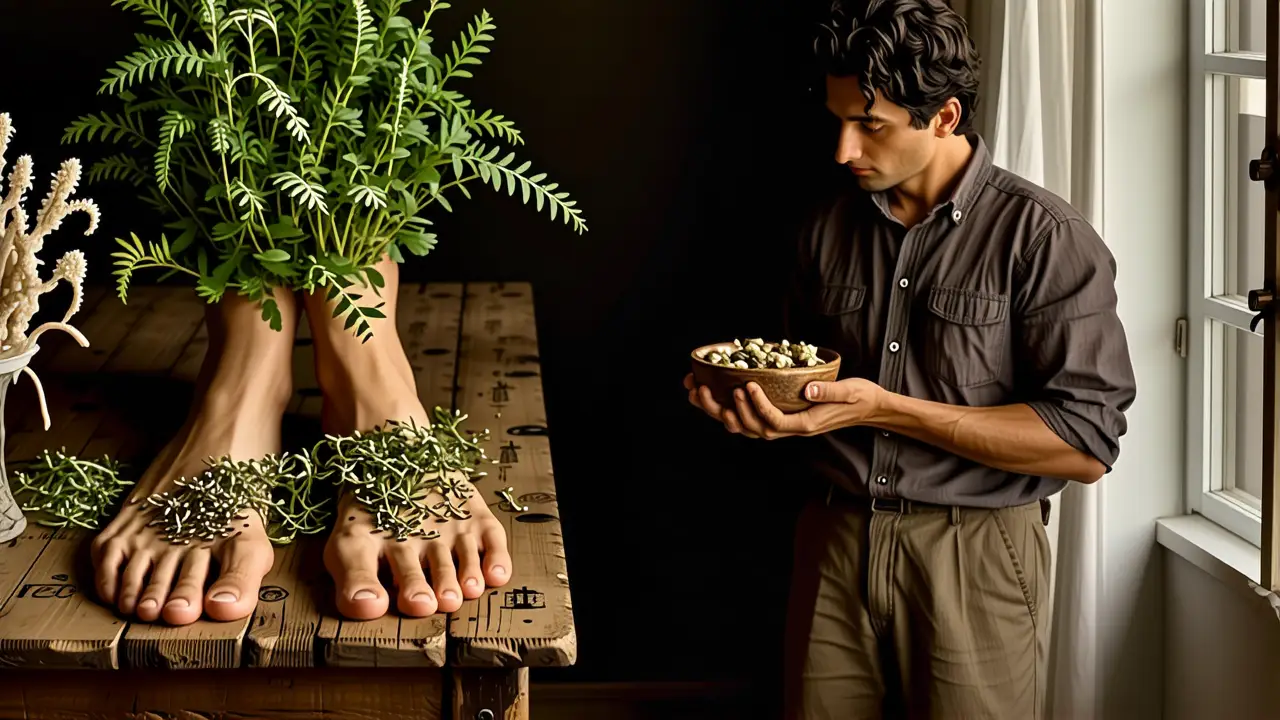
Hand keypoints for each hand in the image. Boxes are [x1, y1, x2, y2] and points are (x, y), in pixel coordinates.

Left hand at [684, 374, 884, 439]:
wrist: (868, 408)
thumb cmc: (860, 398)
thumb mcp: (850, 392)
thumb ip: (829, 392)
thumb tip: (808, 389)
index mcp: (805, 424)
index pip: (775, 421)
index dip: (757, 406)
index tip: (747, 385)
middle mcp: (791, 428)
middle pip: (751, 428)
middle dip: (724, 411)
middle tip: (705, 390)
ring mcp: (784, 424)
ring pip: (745, 427)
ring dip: (718, 412)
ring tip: (698, 392)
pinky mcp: (781, 417)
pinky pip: (749, 420)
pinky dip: (728, 410)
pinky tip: (714, 395)